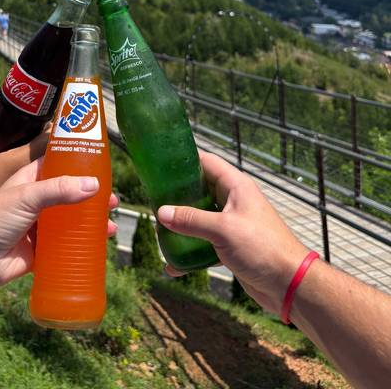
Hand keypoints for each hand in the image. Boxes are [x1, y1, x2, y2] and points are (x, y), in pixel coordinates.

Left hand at [0, 159, 117, 288]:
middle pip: (71, 193)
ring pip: (72, 219)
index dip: (80, 163)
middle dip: (92, 196)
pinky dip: (84, 243)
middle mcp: (36, 199)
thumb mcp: (25, 197)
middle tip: (113, 199)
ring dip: (91, 220)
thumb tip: (94, 185)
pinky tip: (100, 243)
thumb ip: (58, 190)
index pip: (58, 164)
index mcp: (29, 178)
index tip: (103, 165)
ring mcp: (39, 225)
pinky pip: (68, 244)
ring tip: (110, 224)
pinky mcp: (41, 249)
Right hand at [157, 151, 308, 314]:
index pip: (206, 162)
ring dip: (182, 225)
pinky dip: (190, 252)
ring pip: (200, 218)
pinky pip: (205, 244)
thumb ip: (191, 219)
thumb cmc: (263, 248)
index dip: (184, 160)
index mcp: (236, 186)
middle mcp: (233, 201)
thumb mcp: (223, 230)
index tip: (160, 163)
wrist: (290, 285)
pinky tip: (174, 265)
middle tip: (154, 198)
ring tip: (159, 230)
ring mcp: (232, 224)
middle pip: (199, 190)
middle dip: (177, 195)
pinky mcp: (231, 246)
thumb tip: (161, 212)